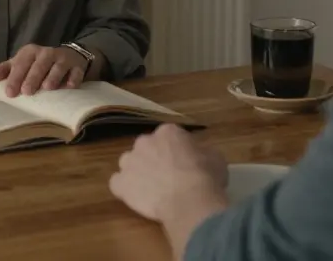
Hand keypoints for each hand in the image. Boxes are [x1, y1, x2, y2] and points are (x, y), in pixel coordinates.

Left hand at [0, 44, 89, 96]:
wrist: (67, 57)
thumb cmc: (37, 64)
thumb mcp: (19, 65)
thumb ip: (2, 72)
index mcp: (29, 52)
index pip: (20, 64)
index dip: (14, 77)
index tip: (9, 93)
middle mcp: (45, 53)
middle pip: (38, 64)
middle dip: (32, 77)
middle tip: (27, 92)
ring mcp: (63, 58)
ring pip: (57, 66)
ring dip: (52, 77)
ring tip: (47, 88)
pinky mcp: (77, 66)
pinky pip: (76, 72)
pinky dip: (73, 79)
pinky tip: (69, 87)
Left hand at [108, 124, 228, 222]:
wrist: (189, 201)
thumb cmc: (206, 177)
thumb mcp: (215, 158)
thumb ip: (203, 152)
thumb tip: (199, 154)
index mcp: (168, 132)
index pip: (169, 136)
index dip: (176, 150)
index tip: (184, 162)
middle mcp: (145, 141)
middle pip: (146, 148)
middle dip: (154, 159)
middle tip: (167, 176)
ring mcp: (130, 161)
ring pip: (129, 163)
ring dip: (137, 172)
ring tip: (150, 188)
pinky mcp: (121, 183)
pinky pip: (117, 183)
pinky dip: (124, 189)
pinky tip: (135, 197)